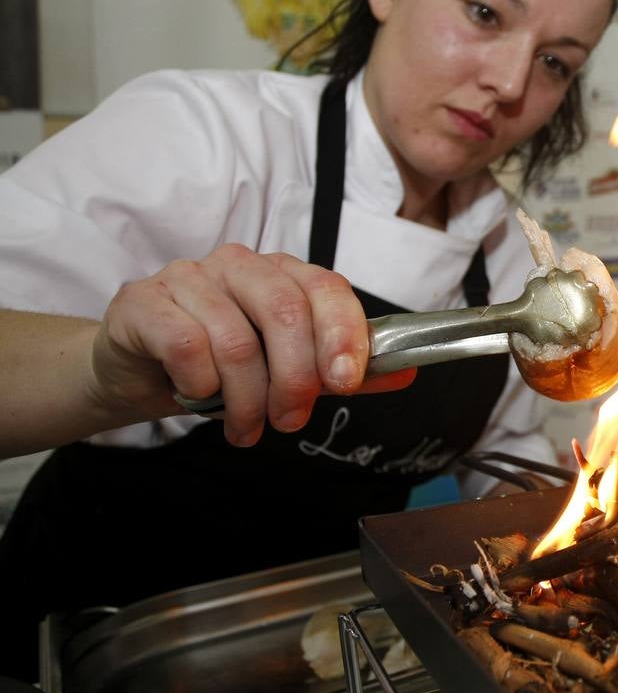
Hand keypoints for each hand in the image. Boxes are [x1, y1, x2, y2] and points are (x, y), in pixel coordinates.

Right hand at [89, 243, 410, 446]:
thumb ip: (344, 370)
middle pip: (285, 314)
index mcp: (282, 273)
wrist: (137, 371)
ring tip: (244, 427)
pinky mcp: (144, 300)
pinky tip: (197, 397)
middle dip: (295, 380)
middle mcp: (239, 265)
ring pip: (237, 341)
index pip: (326, 288)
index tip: (346, 382)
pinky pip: (187, 345)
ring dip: (245, 400)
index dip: (343, 334)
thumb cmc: (220, 365)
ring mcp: (189, 277)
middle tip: (290, 421)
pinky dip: (199, 384)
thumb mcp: (288, 369)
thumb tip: (405, 371)